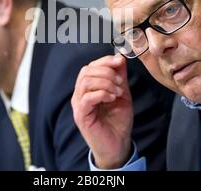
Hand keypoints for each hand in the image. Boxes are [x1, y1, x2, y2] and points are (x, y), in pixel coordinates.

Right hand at [71, 54, 132, 168]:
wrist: (118, 144)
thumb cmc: (117, 121)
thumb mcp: (122, 93)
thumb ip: (119, 76)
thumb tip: (119, 57)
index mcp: (87, 88)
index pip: (90, 66)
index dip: (104, 61)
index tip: (119, 61)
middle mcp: (79, 95)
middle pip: (86, 71)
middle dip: (106, 72)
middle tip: (120, 82)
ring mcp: (78, 105)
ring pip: (86, 81)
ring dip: (106, 83)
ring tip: (117, 92)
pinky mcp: (81, 115)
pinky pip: (87, 97)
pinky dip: (102, 94)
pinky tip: (112, 98)